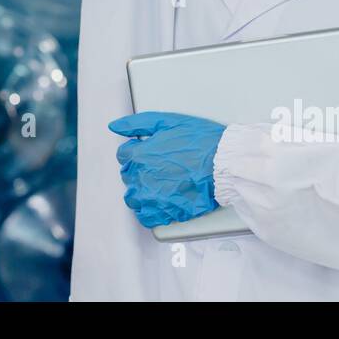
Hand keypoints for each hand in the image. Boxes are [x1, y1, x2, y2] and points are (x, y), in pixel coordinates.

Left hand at [109, 111, 226, 227]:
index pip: (123, 154)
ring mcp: (154, 198)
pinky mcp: (167, 212)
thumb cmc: (200, 141)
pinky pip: (147, 217)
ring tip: (159, 183)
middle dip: (138, 169)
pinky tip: (160, 201)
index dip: (136, 150)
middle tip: (158, 164)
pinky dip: (150, 210)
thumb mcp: (167, 121)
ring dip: (141, 190)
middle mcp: (142, 178)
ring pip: (134, 198)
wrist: (224, 164)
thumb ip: (137, 124)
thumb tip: (114, 126)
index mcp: (139, 155)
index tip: (149, 150)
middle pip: (127, 176)